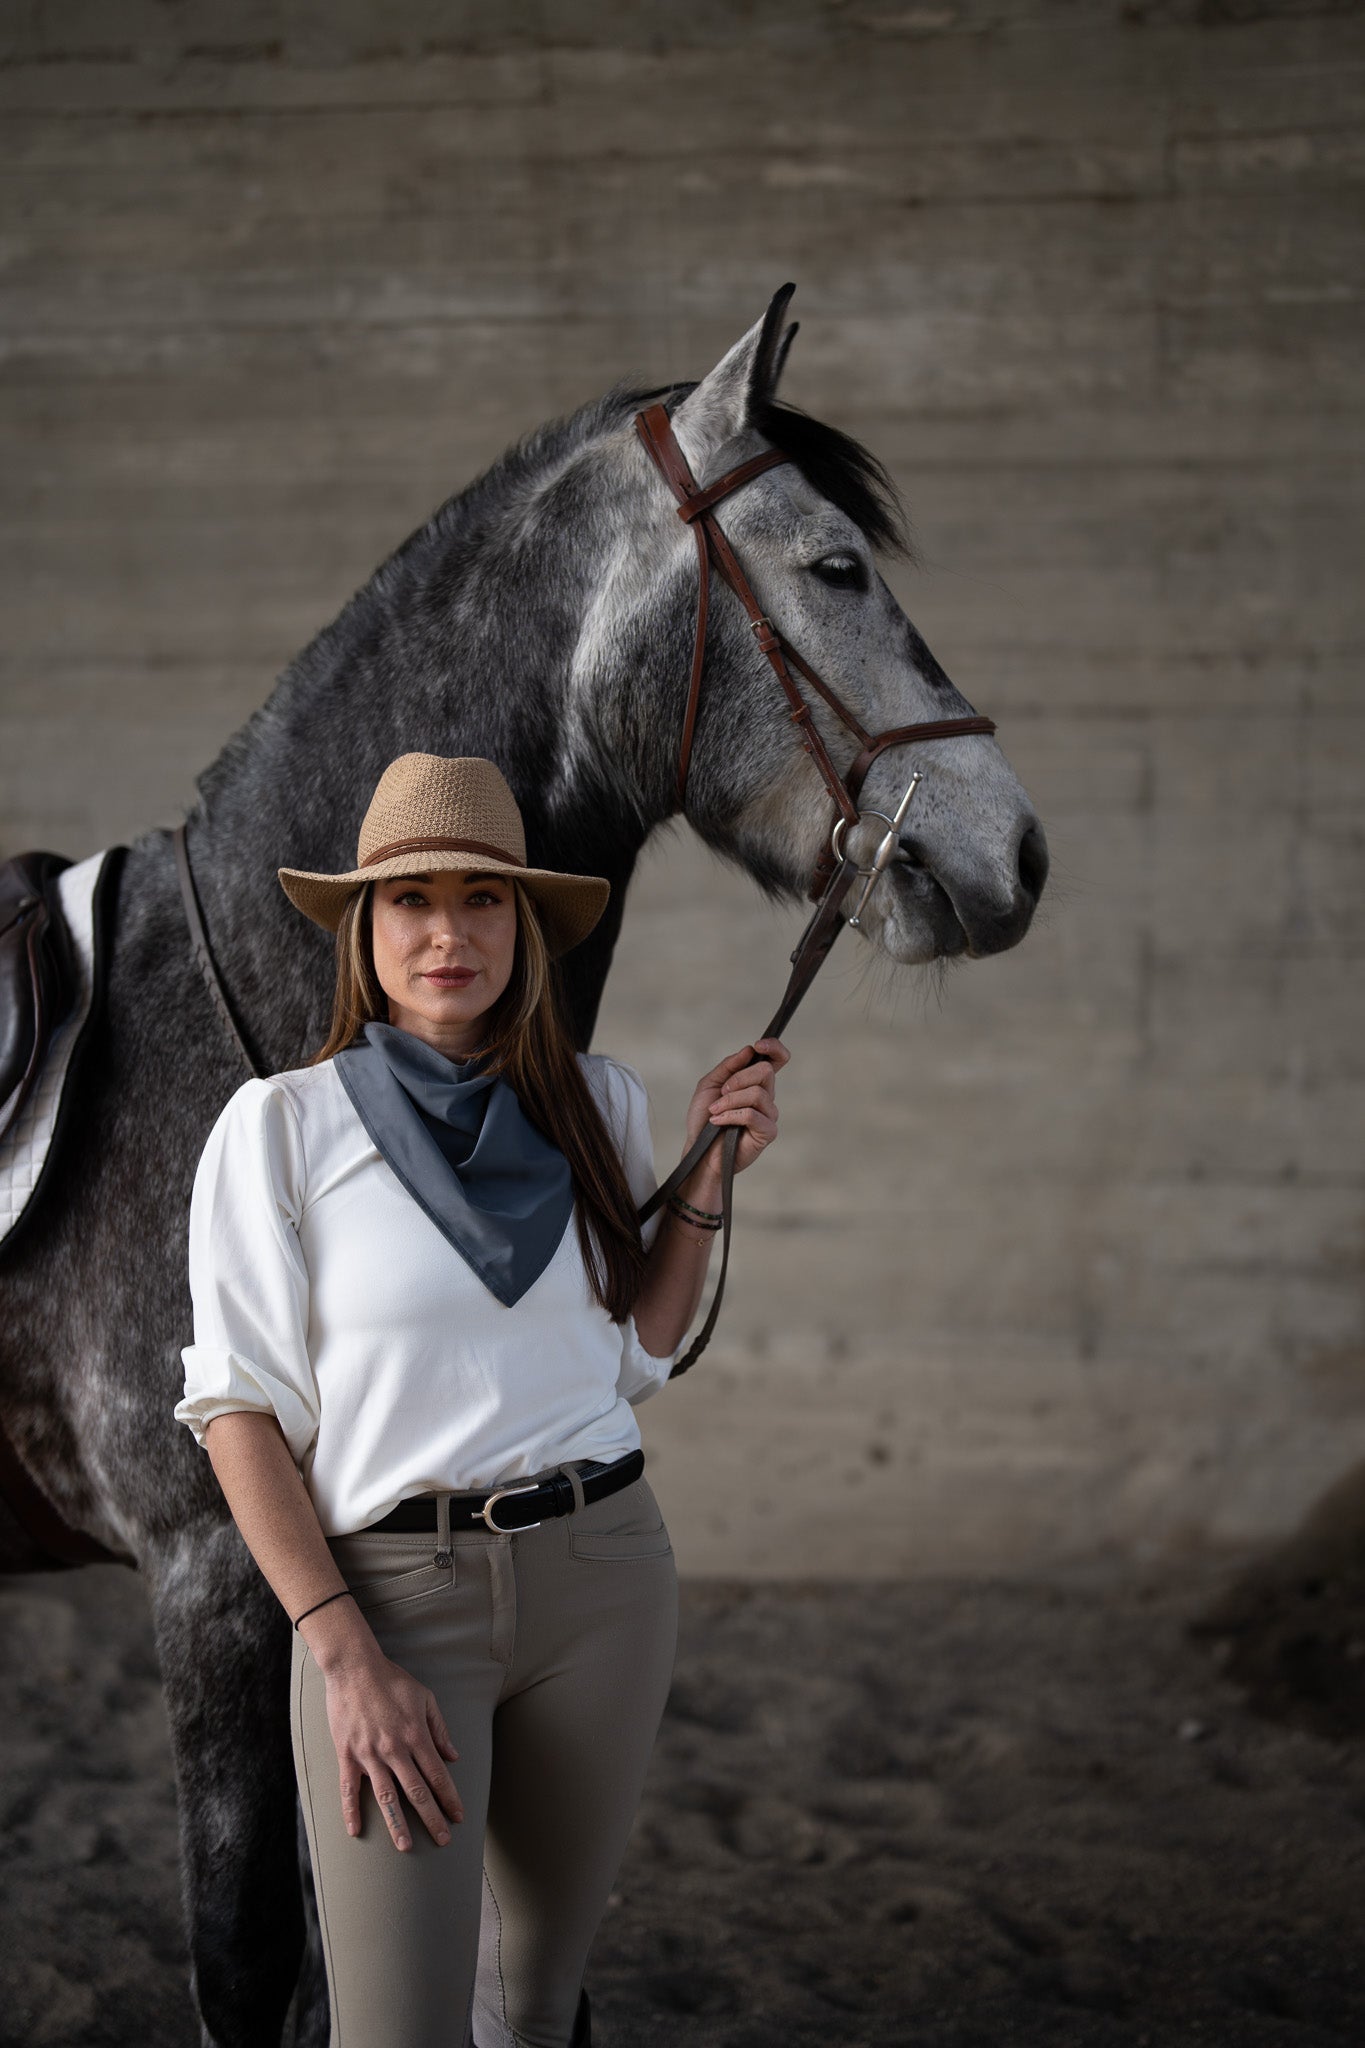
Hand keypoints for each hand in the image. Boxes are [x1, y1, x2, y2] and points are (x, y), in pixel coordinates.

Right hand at [322, 1647, 463, 1851]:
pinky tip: (355, 1831)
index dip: (449, 1798)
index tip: (458, 1816)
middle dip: (432, 1818)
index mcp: (416, 1736)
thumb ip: (439, 1729)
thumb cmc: (392, 1680)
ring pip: (386, 1797)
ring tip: (406, 1846)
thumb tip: (453, 1756)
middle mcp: (395, 1749)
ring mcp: (370, 1754)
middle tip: (443, 1840)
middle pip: (417, 1792)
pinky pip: (349, 1788)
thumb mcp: (425, 1698)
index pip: (438, 1775)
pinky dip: (351, 1811)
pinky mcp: (347, 1754)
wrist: (355, 1668)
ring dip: (397, 1824)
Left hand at [683, 1037, 789, 1180]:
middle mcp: (766, 1096)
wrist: (699, 1150)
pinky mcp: (767, 1132)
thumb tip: (749, 1050)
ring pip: (757, 1093)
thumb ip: (729, 1066)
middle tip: (721, 1092)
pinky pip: (753, 1114)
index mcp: (755, 1082)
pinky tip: (719, 1121)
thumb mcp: (710, 1085)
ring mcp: (769, 1114)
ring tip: (716, 1111)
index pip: (777, 1060)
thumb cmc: (704, 1120)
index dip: (774, 1048)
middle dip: (738, 1079)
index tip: (758, 1045)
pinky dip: (731, 1115)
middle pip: (766, 1071)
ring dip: (730, 1100)